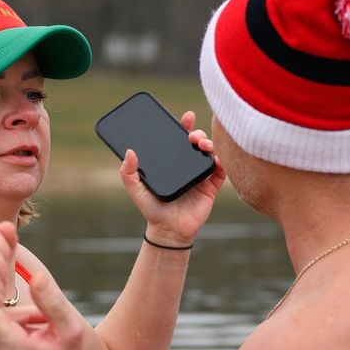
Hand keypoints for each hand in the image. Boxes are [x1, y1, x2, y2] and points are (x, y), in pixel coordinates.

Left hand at [120, 111, 227, 247]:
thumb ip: (128, 173)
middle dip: (198, 133)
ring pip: (210, 153)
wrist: (168, 231)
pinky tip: (216, 159)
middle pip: (196, 143)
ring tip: (203, 145)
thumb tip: (129, 151)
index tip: (186, 117)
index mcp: (171, 163)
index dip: (184, 126)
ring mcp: (200, 175)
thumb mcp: (135, 190)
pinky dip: (221, 162)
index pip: (178, 140)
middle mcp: (186, 166)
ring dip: (210, 144)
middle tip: (192, 136)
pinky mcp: (211, 187)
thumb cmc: (152, 210)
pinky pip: (221, 171)